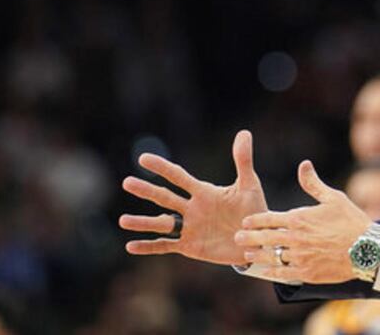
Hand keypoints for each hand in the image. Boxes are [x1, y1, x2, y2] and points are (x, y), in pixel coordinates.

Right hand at [119, 130, 267, 265]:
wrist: (257, 239)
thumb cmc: (253, 209)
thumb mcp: (249, 185)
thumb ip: (243, 160)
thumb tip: (244, 132)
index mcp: (204, 192)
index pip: (178, 176)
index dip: (162, 167)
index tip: (143, 158)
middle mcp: (192, 208)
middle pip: (165, 197)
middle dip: (147, 190)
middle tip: (127, 182)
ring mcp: (189, 228)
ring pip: (161, 223)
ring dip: (143, 222)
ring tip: (122, 220)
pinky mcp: (190, 246)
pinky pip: (166, 246)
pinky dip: (149, 246)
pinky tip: (130, 246)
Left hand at [235, 160, 371, 282]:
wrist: (367, 249)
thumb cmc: (351, 221)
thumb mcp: (333, 198)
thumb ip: (313, 183)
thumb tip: (304, 164)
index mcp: (299, 218)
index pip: (269, 219)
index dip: (255, 220)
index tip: (245, 221)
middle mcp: (296, 238)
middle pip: (265, 238)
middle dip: (249, 237)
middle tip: (237, 238)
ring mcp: (300, 257)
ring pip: (271, 257)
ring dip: (257, 255)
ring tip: (248, 254)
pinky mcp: (307, 272)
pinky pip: (283, 274)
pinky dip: (272, 272)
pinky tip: (266, 271)